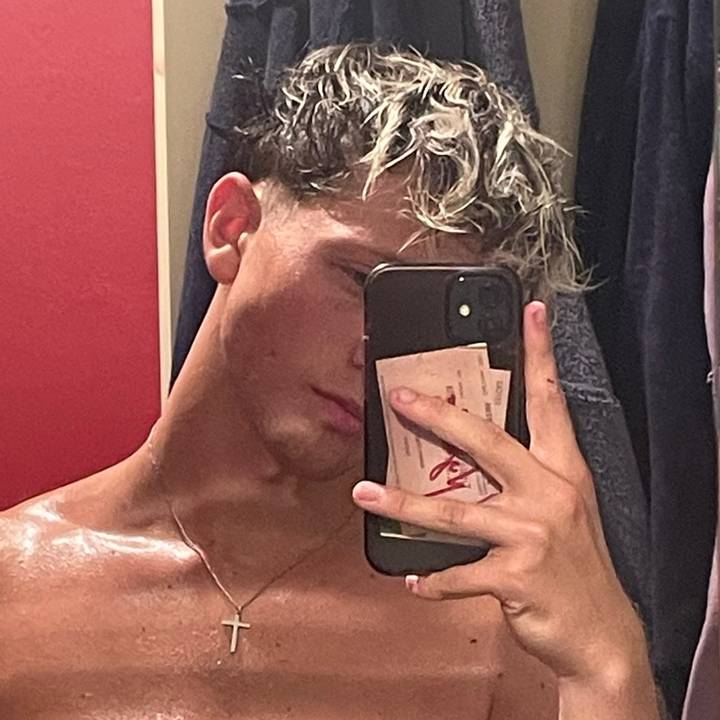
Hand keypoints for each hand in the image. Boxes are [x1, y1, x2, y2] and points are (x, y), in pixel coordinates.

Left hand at [352, 301, 648, 684]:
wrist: (603, 633)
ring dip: (404, 505)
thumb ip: (523, 480)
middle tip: (399, 396)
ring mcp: (533, 534)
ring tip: (364, 495)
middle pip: (488, 441)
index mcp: (561, 470)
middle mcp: (549, 493)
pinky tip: (414, 581)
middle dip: (439, 416)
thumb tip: (465, 457)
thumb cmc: (574, 566)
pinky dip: (435, 580)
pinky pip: (461, 574)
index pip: (550, 400)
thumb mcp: (561, 510)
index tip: (531, 311)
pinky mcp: (517, 576)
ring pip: (456, 512)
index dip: (539, 354)